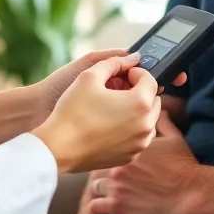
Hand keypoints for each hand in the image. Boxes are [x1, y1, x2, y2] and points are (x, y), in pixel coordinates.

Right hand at [33, 54, 160, 172]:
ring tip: (114, 106)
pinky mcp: (130, 156)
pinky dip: (130, 127)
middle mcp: (146, 125)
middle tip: (118, 88)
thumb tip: (131, 57)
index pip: (151, 80)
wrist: (59, 148)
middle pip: (153, 100)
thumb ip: (114, 62)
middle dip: (139, 91)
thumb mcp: (89, 76)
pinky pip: (138, 136)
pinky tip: (110, 124)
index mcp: (140, 103)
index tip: (123, 74)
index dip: (136, 72)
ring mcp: (140, 144)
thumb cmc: (74, 111)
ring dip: (137, 110)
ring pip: (148, 119)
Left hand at [88, 112, 199, 213]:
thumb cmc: (183, 167)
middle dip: (103, 172)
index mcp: (128, 148)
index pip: (107, 147)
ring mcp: (116, 187)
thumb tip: (160, 110)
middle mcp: (118, 166)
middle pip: (98, 167)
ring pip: (94, 187)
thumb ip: (163, 123)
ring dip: (101, 190)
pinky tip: (97, 212)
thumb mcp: (174, 139)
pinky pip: (94, 208)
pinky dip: (95, 210)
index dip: (110, 153)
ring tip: (107, 194)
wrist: (189, 195)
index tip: (113, 159)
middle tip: (111, 178)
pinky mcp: (118, 207)